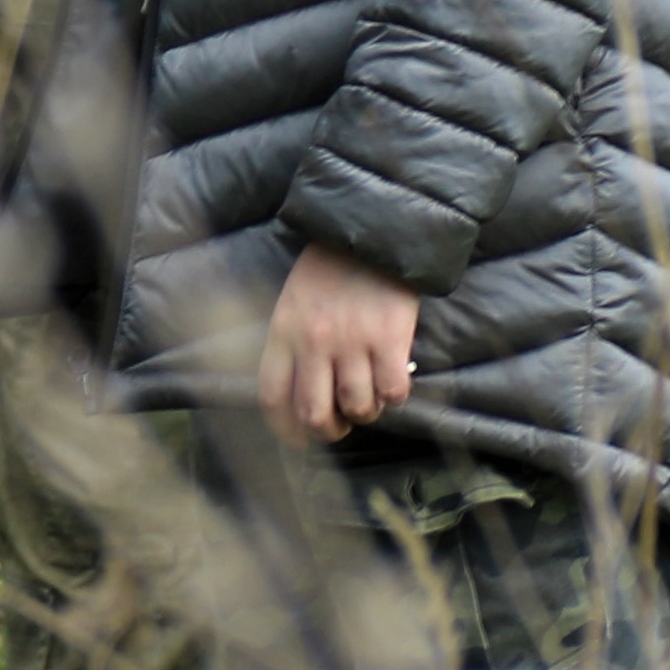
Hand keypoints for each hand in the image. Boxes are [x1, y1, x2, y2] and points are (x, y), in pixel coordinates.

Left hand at [260, 241, 421, 444]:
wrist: (370, 232)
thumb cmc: (329, 270)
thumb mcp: (293, 304)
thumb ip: (293, 346)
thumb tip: (302, 395)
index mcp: (284, 333)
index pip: (273, 398)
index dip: (286, 429)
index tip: (301, 437)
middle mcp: (314, 342)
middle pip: (314, 414)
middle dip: (330, 430)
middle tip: (342, 423)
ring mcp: (352, 341)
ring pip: (358, 407)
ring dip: (366, 412)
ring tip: (371, 396)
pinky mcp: (389, 338)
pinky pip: (393, 391)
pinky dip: (395, 395)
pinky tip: (394, 379)